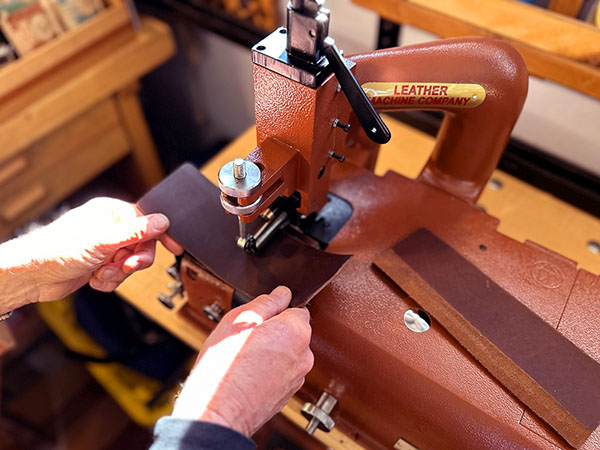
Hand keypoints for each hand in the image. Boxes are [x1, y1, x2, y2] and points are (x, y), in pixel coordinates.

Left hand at [20, 197, 182, 301]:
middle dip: (134, 261)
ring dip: (119, 274)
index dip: (161, 234)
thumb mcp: (103, 240)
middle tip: (125, 267)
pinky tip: (95, 279)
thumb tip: (162, 221)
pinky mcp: (99, 264)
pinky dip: (110, 281)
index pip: (147, 220)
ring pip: (131, 263)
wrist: (33, 276)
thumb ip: (136, 231)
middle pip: (142, 245)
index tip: (175, 247)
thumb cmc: (58, 250)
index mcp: (111, 213)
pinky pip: (119, 275)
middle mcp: (109, 228)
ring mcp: (105, 247)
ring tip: (102, 274)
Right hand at [172, 286, 313, 436]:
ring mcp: (297, 377)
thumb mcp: (239, 319)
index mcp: (296, 331)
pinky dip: (268, 370)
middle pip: (292, 331)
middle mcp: (304, 355)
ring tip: (243, 358)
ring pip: (287, 352)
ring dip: (271, 351)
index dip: (275, 310)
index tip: (257, 318)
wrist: (217, 411)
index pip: (296, 308)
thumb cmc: (224, 367)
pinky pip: (281, 372)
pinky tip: (247, 373)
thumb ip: (266, 302)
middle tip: (245, 338)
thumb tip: (282, 293)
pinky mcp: (287, 394)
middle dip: (273, 331)